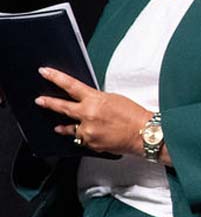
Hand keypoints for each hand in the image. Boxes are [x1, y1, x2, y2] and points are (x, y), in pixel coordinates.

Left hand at [35, 67, 151, 155]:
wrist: (144, 134)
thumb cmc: (135, 115)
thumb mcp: (114, 99)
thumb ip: (97, 100)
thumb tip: (87, 102)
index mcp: (95, 100)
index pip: (71, 85)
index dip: (56, 78)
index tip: (45, 72)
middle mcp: (88, 115)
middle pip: (63, 107)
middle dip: (50, 103)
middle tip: (40, 100)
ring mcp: (88, 131)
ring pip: (70, 128)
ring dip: (65, 126)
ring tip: (59, 127)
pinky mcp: (90, 144)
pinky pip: (81, 139)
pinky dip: (84, 136)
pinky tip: (90, 135)